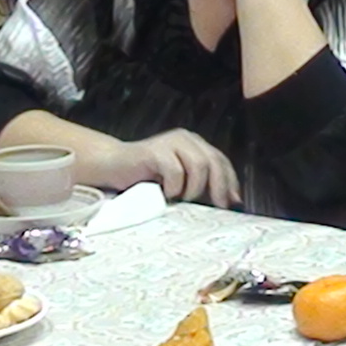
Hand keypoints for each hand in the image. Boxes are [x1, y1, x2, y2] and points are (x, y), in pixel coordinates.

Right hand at [96, 129, 240, 207]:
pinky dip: (174, 187)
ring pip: (199, 165)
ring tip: (180, 198)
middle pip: (213, 161)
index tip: (232, 203)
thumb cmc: (146, 178)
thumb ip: (201, 184)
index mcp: (194, 144)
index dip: (230, 181)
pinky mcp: (154, 150)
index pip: (220, 160)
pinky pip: (175, 170)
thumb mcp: (180, 181)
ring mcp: (170, 142)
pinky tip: (165, 193)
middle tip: (217, 206)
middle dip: (219, 186)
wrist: (112, 166)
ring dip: (193, 188)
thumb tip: (231, 202)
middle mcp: (185, 139)